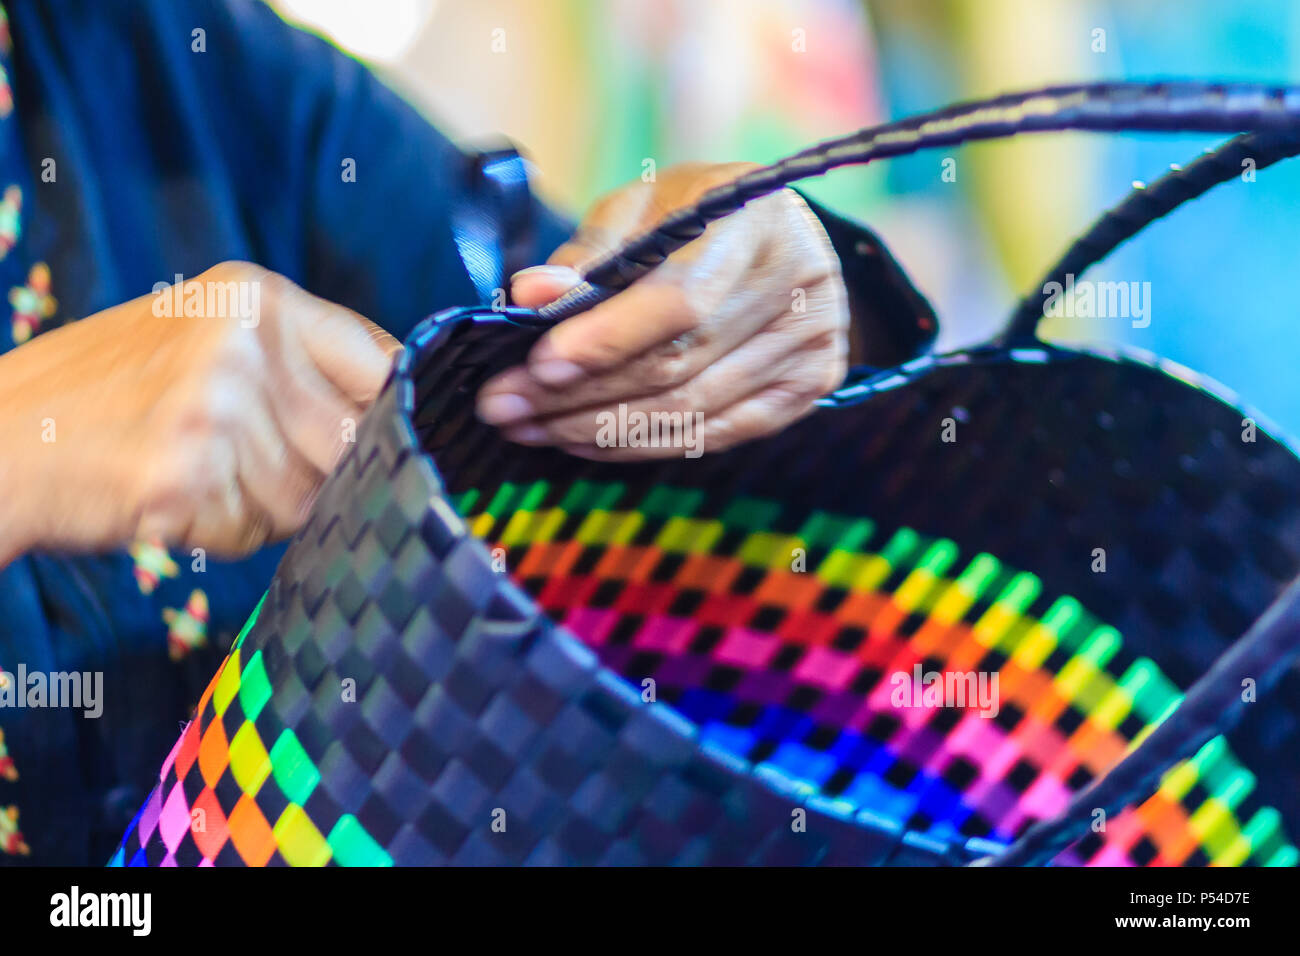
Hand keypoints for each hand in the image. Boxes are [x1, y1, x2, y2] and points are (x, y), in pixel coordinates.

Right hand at [0, 262, 398, 564]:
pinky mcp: (186, 475)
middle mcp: (241, 341)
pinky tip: (172, 499)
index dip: (391, 412)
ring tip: (199, 474)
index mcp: (254, 295)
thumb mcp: (202, 335)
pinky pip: (254, 531)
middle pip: (353, 440)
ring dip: (267, 507)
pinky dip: (223, 533)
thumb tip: (398, 405)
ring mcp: (213, 407)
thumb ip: (295, 358)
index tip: (390, 439)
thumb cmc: (106, 393)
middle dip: (320, 473)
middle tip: (250, 466)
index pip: (380, 358)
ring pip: (309, 495)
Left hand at [475, 162, 849, 459]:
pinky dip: (641, 444)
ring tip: (529, 426)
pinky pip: (712, 435)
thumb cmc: (697, 216)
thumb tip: (530, 295)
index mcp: (756, 220)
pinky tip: (583, 440)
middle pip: (677, 366)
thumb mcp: (642, 207)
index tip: (534, 366)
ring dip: (596, 429)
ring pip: (689, 411)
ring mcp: (812, 343)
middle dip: (577, 394)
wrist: (781, 238)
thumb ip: (588, 255)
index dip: (606, 340)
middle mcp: (799, 284)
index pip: (680, 300)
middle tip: (502, 406)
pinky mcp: (810, 387)